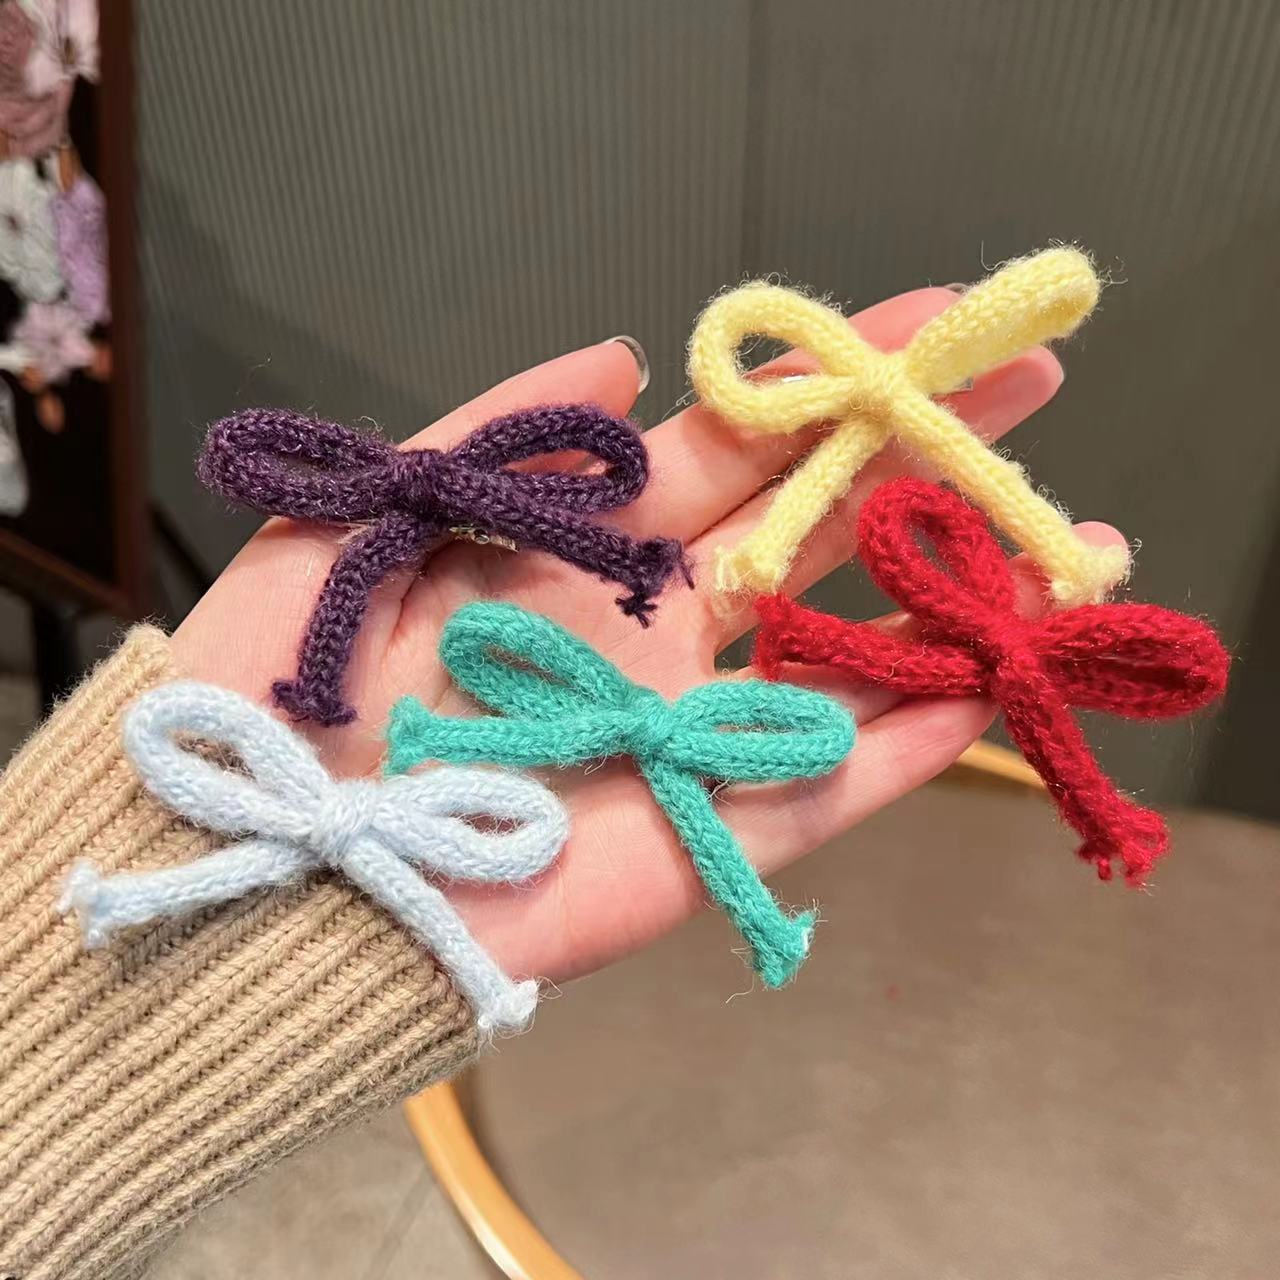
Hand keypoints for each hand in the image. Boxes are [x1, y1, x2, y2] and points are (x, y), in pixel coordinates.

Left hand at [171, 286, 1123, 984]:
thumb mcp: (370, 511)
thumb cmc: (295, 682)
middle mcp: (664, 624)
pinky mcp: (702, 834)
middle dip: (928, 456)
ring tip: (1069, 550)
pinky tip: (991, 689)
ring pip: (852, 656)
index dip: (841, 380)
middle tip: (1041, 390)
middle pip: (821, 529)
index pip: (746, 443)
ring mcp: (696, 728)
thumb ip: (503, 428)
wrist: (273, 862)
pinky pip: (826, 788)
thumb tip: (629, 346)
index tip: (947, 321)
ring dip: (956, 604)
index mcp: (595, 544)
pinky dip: (909, 746)